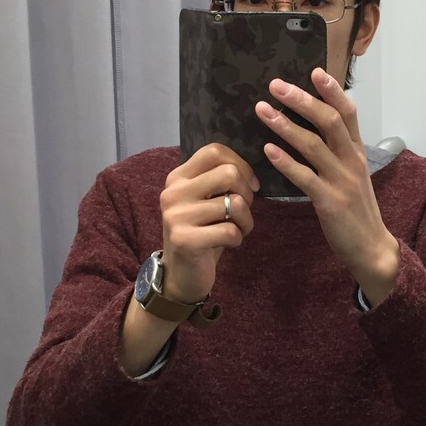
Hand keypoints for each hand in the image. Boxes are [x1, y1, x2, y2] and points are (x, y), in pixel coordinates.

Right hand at [159, 143, 258, 302]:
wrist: (181, 274)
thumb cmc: (201, 233)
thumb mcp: (206, 201)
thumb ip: (219, 181)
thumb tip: (251, 175)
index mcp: (178, 177)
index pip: (214, 151)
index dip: (240, 164)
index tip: (248, 185)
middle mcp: (173, 192)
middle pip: (229, 173)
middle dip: (247, 194)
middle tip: (242, 211)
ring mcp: (176, 216)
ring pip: (235, 204)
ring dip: (246, 221)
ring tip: (236, 230)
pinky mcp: (184, 240)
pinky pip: (230, 230)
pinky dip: (238, 238)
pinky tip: (228, 243)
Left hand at [255, 70, 399, 304]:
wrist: (371, 248)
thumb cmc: (357, 210)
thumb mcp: (353, 174)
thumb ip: (338, 151)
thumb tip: (313, 127)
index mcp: (358, 152)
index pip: (348, 113)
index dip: (332, 91)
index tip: (314, 71)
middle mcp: (352, 161)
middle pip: (329, 121)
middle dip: (301, 100)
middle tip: (275, 85)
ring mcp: (342, 181)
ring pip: (313, 145)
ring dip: (285, 125)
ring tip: (262, 110)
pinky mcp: (330, 202)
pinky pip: (305, 177)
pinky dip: (286, 162)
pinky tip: (268, 150)